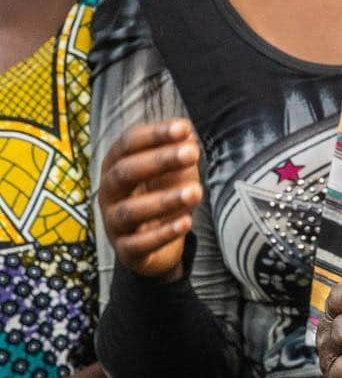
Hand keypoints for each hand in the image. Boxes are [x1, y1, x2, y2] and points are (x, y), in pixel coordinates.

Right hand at [99, 118, 201, 281]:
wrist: (155, 242)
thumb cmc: (162, 193)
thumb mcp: (175, 170)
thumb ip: (180, 151)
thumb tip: (187, 134)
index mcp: (116, 165)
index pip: (127, 144)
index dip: (154, 135)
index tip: (184, 127)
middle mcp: (109, 192)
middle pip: (124, 173)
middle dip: (159, 161)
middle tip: (192, 153)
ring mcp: (114, 223)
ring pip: (130, 211)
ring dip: (165, 200)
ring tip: (196, 192)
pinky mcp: (126, 250)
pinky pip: (139, 244)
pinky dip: (163, 233)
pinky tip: (186, 222)